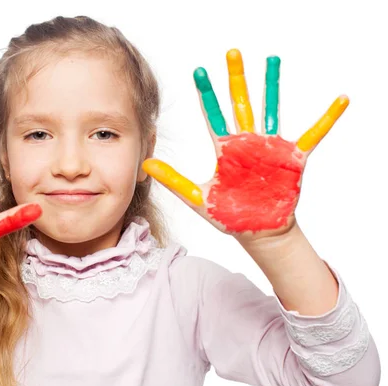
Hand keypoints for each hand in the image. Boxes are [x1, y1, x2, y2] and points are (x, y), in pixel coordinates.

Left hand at [143, 49, 347, 242]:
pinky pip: (313, 134)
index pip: (214, 116)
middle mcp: (247, 143)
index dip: (207, 95)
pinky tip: (341, 100)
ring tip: (271, 61)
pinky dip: (327, 119)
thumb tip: (145, 164)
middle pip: (241, 104)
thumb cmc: (229, 215)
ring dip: (271, 86)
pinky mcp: (292, 158)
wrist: (257, 232)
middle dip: (236, 80)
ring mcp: (270, 148)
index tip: (198, 72)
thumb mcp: (197, 198)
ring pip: (270, 110)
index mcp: (226, 150)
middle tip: (232, 53)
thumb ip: (173, 179)